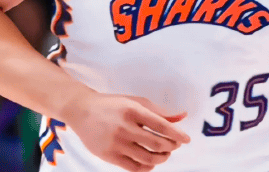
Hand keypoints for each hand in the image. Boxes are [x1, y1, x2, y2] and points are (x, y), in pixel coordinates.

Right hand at [64, 91, 190, 171]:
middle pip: (157, 144)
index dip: (177, 134)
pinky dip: (147, 167)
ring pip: (147, 159)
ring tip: (165, 153)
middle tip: (175, 145)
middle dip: (171, 146)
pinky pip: (134, 168)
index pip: (161, 126)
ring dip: (162, 158)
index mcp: (133, 110)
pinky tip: (151, 162)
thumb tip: (183, 116)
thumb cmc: (113, 105)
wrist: (82, 111)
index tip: (187, 139)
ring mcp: (116, 143)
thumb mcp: (136, 102)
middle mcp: (124, 127)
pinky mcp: (109, 156)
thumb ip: (160, 111)